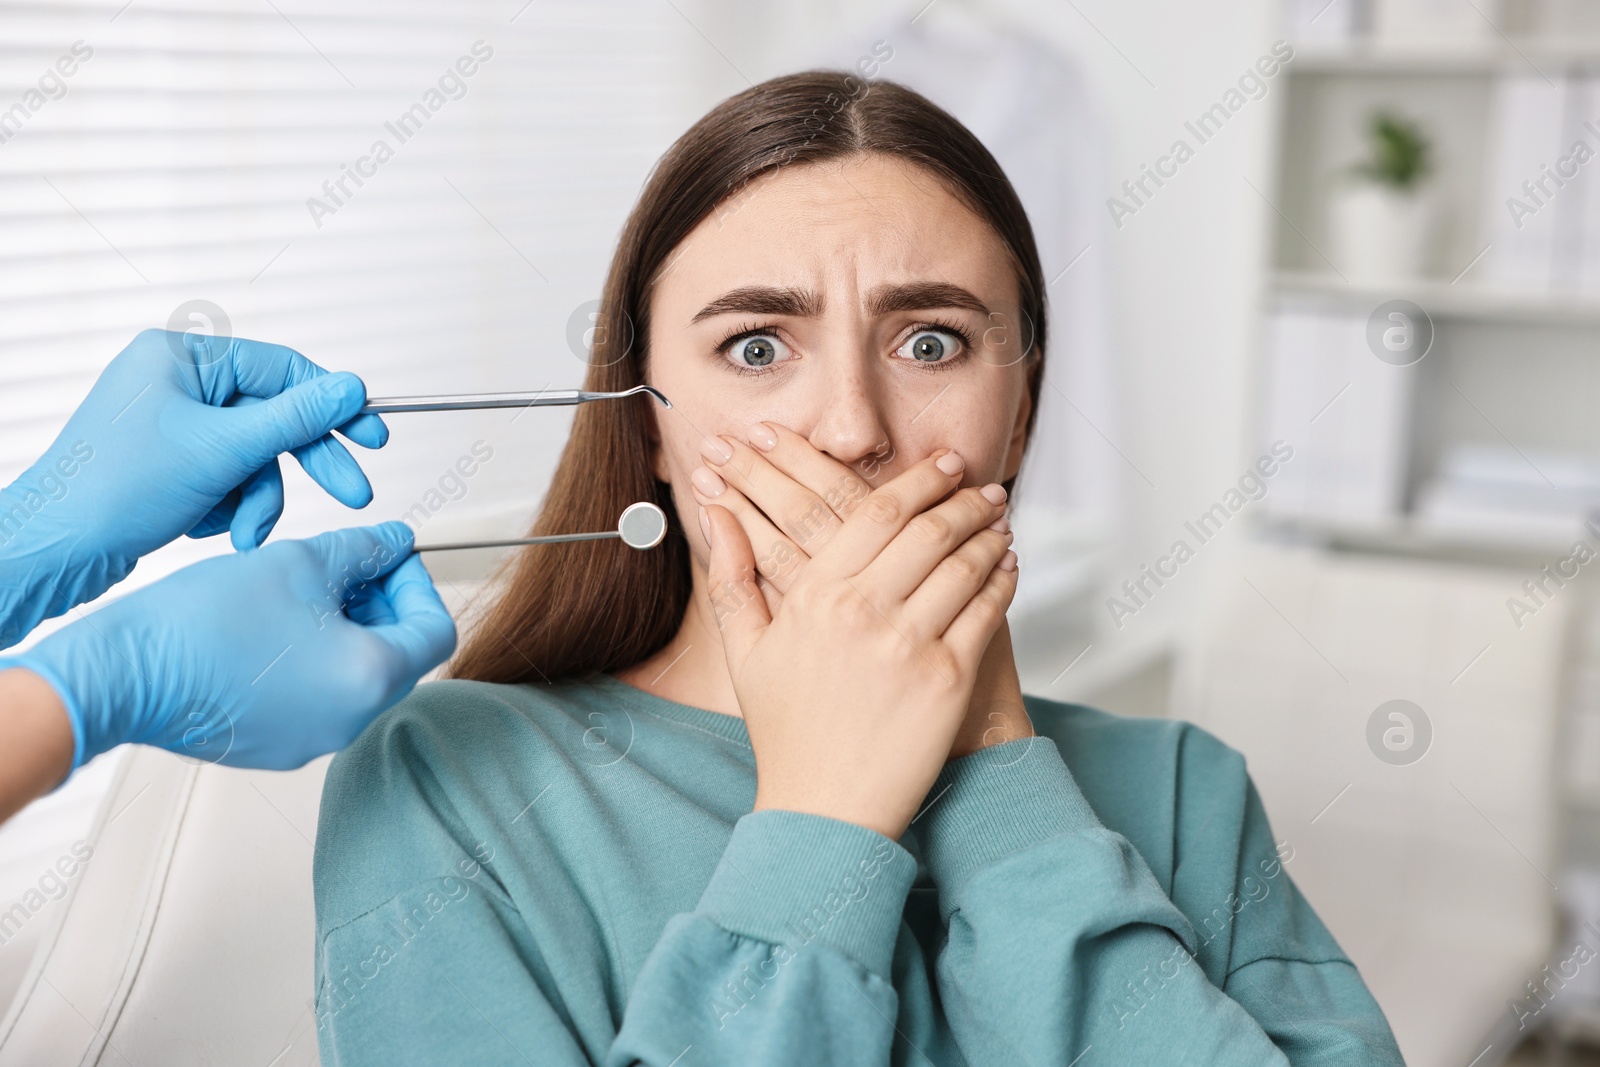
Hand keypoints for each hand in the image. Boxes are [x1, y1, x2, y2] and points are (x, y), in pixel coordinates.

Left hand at [0, 329, 387, 644]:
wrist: (57, 551)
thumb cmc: (118, 491)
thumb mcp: (223, 450)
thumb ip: (296, 418)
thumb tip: (352, 386)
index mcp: (180, 356)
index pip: (283, 370)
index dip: (334, 407)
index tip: (373, 437)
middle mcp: (176, 381)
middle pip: (272, 416)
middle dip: (305, 463)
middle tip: (354, 493)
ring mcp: (172, 423)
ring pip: (255, 456)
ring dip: (258, 499)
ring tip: (243, 534)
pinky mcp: (169, 462)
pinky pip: (229, 478)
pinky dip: (229, 508)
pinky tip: (205, 528)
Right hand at [2, 523, 455, 773]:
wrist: (126, 673)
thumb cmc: (207, 620)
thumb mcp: (301, 562)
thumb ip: (364, 550)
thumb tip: (395, 543)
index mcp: (371, 677)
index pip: (435, 630)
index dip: (418, 586)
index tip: (389, 558)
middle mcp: (350, 720)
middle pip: (401, 657)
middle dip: (385, 605)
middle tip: (352, 567)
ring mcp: (312, 740)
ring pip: (357, 678)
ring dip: (349, 630)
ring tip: (308, 590)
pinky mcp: (275, 745)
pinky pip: (318, 699)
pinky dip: (316, 660)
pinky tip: (278, 625)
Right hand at [702, 448, 1017, 838]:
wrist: (824, 808)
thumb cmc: (784, 730)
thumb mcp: (744, 650)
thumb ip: (730, 575)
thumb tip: (713, 513)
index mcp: (815, 597)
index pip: (876, 513)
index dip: (919, 481)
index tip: (944, 465)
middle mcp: (863, 612)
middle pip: (928, 530)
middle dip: (964, 500)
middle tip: (983, 488)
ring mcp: (910, 644)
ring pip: (964, 564)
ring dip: (990, 535)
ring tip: (1000, 522)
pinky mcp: (948, 679)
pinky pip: (987, 611)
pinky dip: (1003, 581)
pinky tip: (1008, 568)